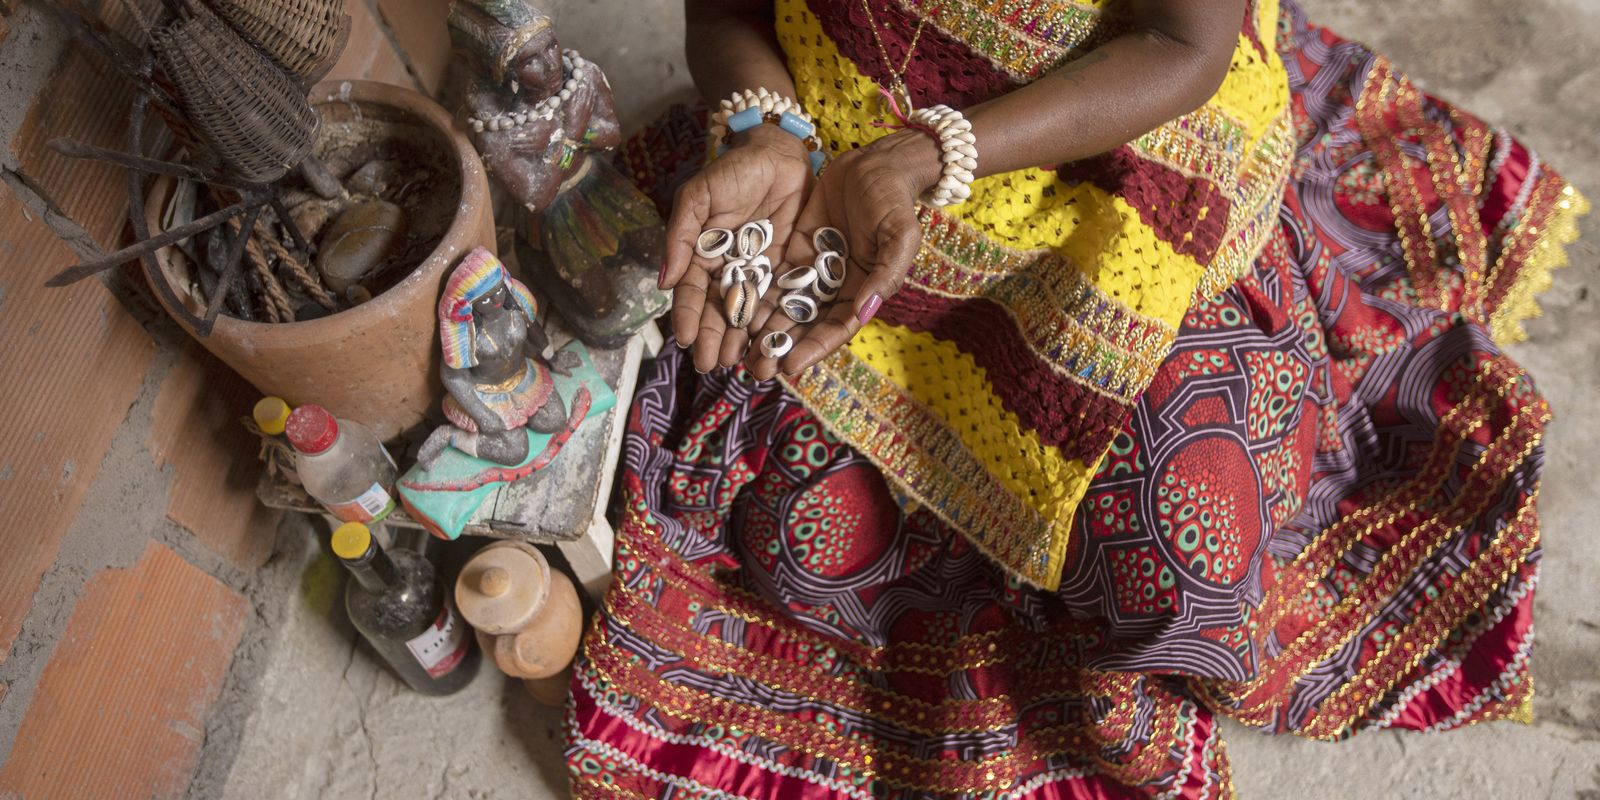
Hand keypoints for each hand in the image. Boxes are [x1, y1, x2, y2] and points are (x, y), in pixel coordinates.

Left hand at [549, 350, 581, 375]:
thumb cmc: (555, 365)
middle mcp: (568, 360)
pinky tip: (573, 352)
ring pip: (572, 356)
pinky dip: (572, 352)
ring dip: (576, 356)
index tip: (581, 364)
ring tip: (578, 356)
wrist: (551, 357)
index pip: (574, 364)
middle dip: (578, 360)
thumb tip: (572, 375)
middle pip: (574, 360)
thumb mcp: (560, 371)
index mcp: (568, 364)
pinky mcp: (563, 352)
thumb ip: (566, 373)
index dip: (578, 364)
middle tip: (581, 361)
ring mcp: (566, 356)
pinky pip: (569, 352)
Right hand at [659, 125, 812, 371]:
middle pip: (720, 310)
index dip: (689, 317)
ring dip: (744, 340)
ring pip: (749, 313)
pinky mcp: (786, 271)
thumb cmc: (732, 171)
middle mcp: (728, 270)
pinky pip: (779, 302)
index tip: (687, 340)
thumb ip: (680, 237)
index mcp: (702, 255)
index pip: (692, 293)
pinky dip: (775, 324)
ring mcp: (758, 273)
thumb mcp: (698, 197)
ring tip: (742, 364)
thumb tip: (663, 282)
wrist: (778, 155)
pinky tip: (771, 344)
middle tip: (712, 365)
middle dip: (715, 339)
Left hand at [744, 131, 940, 379]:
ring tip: (737, 352)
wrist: (875, 164)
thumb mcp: (899, 235)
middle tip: (754, 370)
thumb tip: (864, 311)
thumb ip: (885, 274)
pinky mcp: (794, 250)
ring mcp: (813, 270)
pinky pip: (772, 277)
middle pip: (805, 326)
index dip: (813, 349)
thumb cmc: (893, 200)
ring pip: (784, 306)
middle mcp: (836, 287)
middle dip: (781, 348)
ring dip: (762, 330)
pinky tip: (732, 310)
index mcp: (863, 291)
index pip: (836, 328)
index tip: (789, 367)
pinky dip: (755, 295)